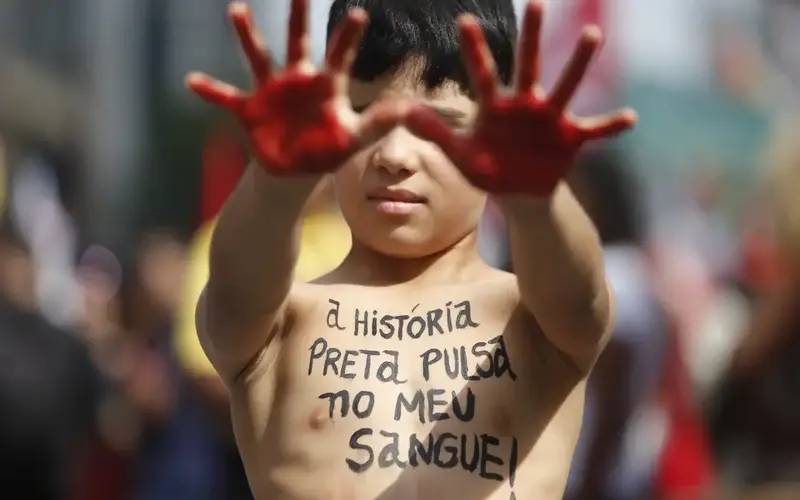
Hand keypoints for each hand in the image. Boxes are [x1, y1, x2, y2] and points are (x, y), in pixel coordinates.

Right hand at [186, 0, 404, 174]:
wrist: (295, 170)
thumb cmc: (327, 149)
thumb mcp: (354, 138)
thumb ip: (377, 123)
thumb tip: (408, 110)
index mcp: (325, 86)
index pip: (339, 57)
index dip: (347, 38)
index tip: (359, 14)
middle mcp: (297, 81)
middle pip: (298, 42)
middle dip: (299, 17)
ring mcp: (271, 93)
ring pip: (258, 57)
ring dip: (248, 35)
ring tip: (236, 8)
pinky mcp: (249, 110)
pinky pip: (226, 97)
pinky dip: (210, 91)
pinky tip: (191, 81)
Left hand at [405, 0, 637, 196]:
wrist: (518, 191)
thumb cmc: (488, 168)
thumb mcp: (459, 154)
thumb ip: (435, 132)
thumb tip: (404, 111)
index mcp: (495, 107)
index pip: (482, 73)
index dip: (473, 49)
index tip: (462, 20)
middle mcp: (525, 104)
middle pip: (528, 66)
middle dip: (531, 37)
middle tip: (535, 3)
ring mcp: (550, 119)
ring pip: (566, 85)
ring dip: (578, 62)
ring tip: (592, 34)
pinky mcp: (570, 138)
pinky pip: (594, 130)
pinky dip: (611, 125)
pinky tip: (630, 117)